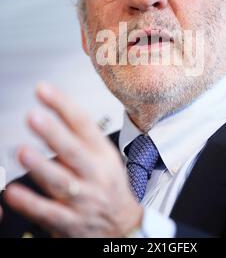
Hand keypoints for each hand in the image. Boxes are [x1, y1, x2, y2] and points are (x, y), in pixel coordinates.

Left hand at [4, 83, 142, 236]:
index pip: (84, 124)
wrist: (122, 225)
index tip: (43, 90)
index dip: (63, 105)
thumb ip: (82, 139)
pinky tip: (13, 192)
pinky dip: (31, 203)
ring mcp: (83, 199)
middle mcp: (94, 174)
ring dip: (42, 167)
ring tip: (23, 152)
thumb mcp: (105, 157)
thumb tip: (53, 114)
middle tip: (34, 117)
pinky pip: (49, 213)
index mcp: (102, 154)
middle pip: (74, 152)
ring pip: (62, 183)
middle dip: (54, 133)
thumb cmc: (109, 185)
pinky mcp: (71, 223)